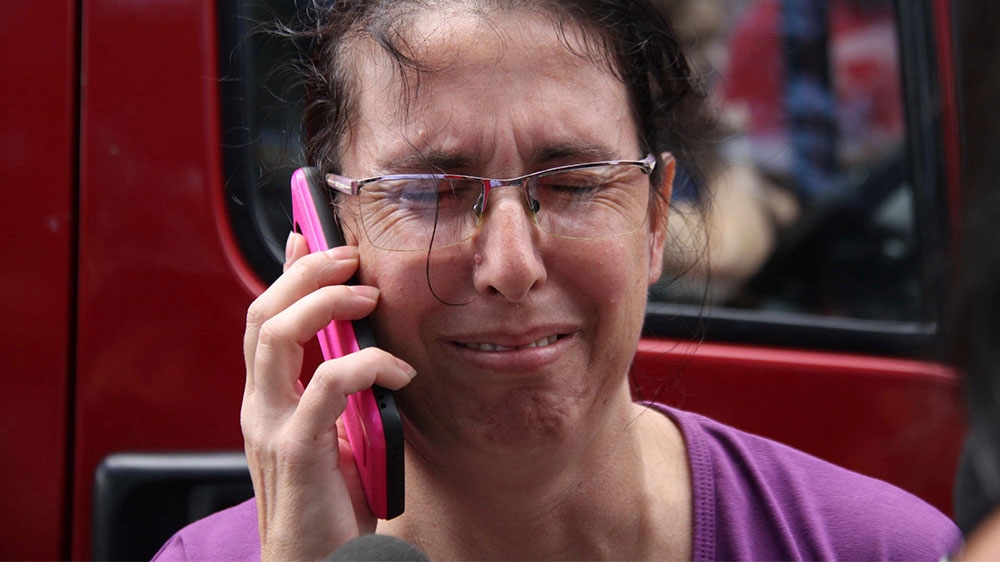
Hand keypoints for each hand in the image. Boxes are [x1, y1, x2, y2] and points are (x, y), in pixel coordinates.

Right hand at [241, 232, 415, 560]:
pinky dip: (368, 364)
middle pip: (263, 312)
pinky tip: (399, 373)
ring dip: (325, 303)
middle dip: (305, 273)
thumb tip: (361, 346)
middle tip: (347, 255)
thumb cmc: (330, 504)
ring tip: (367, 295)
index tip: (307, 235)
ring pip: (277, 334)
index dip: (284, 273)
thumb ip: (337, 391)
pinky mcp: (297, 448)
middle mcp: (259, 405)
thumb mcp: (334, 433)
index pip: (264, 318)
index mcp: (267, 399)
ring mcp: (272, 424)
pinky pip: (327, 383)